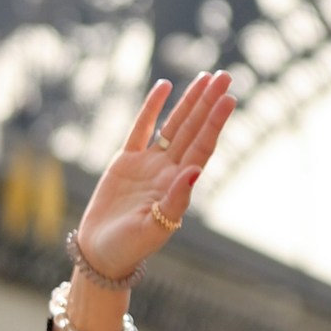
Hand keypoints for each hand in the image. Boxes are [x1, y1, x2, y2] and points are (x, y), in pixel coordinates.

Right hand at [72, 71, 233, 284]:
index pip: (202, 146)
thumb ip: (175, 200)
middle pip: (193, 129)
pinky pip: (141, 128)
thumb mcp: (154, 227)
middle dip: (208, 103)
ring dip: (189, 102)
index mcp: (178, 185)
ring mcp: (148, 164)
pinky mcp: (126, 162)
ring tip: (205, 77)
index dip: (215, 122)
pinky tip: (165, 87)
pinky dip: (152, 107)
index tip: (229, 98)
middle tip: (225, 75)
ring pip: (173, 125)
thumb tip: (194, 171)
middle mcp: (168, 170)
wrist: (101, 254)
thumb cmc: (129, 247)